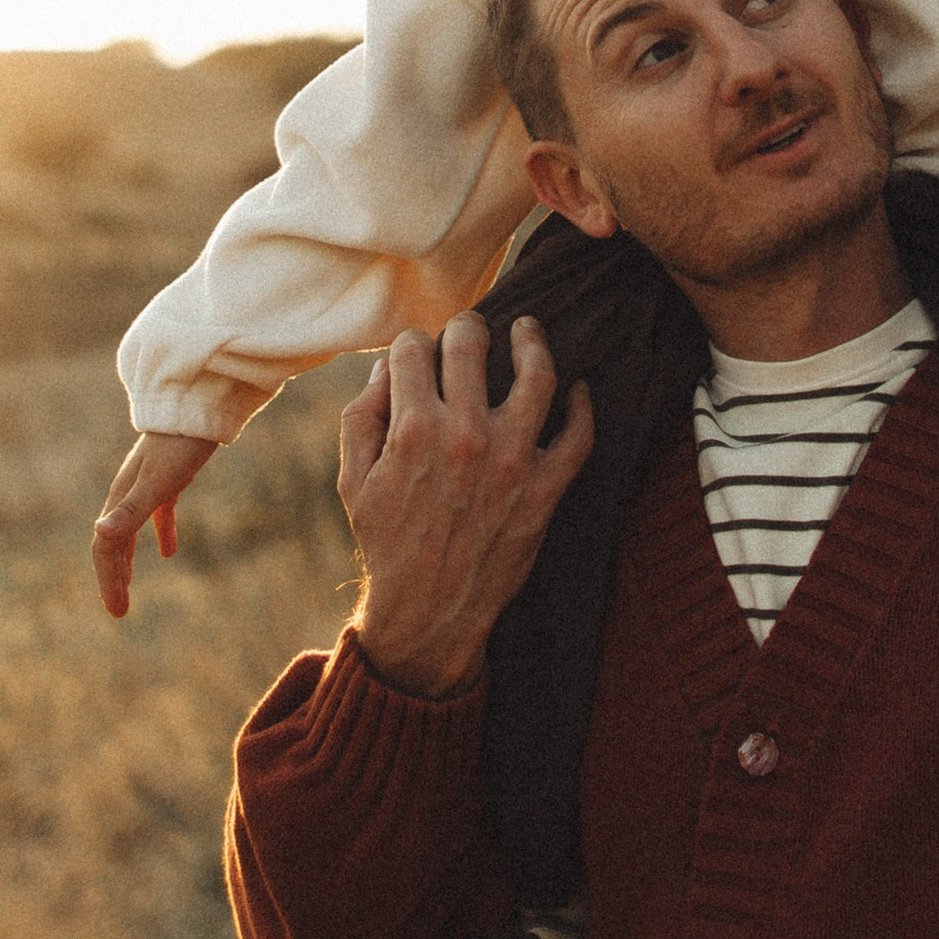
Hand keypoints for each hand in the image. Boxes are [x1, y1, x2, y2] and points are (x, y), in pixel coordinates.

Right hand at [92, 427, 218, 617]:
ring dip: (128, 558)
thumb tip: (99, 534)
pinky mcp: (169, 477)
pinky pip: (158, 513)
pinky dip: (160, 533)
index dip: (108, 581)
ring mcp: (148, 483)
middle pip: (114, 541)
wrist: (199, 403)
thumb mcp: (158, 482)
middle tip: (118, 610)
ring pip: (131, 529)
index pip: (106, 547)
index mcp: (121, 498)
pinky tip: (168, 552)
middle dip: (113, 576)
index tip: (118, 612)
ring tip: (129, 585)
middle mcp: (128, 491)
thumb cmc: (180, 443)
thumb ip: (131, 510)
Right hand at [342, 310, 595, 697]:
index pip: (415, 349)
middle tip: (471, 329)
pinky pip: (579, 435)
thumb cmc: (387, 542)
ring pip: (537, 375)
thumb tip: (388, 367)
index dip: (413, 344)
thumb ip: (362, 416)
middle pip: (471, 345)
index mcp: (412, 429)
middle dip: (466, 327)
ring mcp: (511, 460)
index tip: (420, 352)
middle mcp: (465, 435)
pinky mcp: (545, 488)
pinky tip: (578, 389)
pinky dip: (584, 406)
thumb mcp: (354, 481)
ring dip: (533, 342)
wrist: (429, 611)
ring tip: (528, 329)